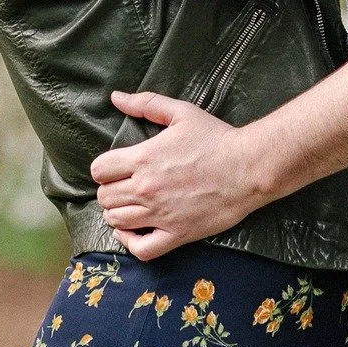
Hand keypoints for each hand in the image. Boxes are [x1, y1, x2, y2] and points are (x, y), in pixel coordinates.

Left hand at [89, 91, 265, 260]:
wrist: (247, 167)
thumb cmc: (215, 137)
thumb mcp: (181, 112)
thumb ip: (145, 104)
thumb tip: (116, 97)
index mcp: (144, 158)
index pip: (100, 170)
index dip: (103, 168)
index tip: (114, 167)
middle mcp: (146, 189)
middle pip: (104, 197)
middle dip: (109, 190)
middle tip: (123, 185)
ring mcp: (160, 214)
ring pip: (117, 221)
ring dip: (117, 212)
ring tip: (128, 205)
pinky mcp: (176, 234)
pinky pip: (141, 249)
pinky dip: (130, 242)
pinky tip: (133, 232)